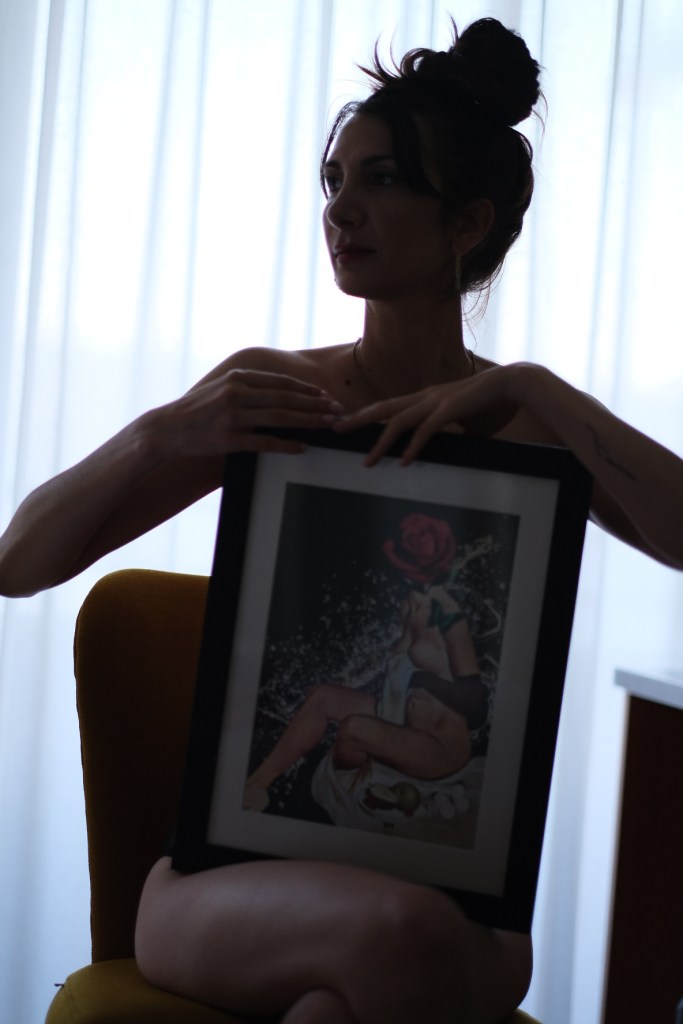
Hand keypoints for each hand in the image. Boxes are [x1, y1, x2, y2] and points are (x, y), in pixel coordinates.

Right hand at [150, 368, 344, 457]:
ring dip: (309, 421)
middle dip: (316, 404)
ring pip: (281, 417)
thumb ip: (248, 386)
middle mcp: (237, 394)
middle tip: (338, 410)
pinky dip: (287, 444)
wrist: (167, 429)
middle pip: (286, 399)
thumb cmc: (197, 410)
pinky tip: (303, 447)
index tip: (325, 395)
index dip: (306, 389)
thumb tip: (279, 390)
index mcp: (238, 378)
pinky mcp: (230, 439)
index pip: (280, 382)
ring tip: (329, 424)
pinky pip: (266, 442)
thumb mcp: (221, 388)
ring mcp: (234, 417)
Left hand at [335, 365, 519, 464]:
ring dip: (381, 442)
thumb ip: (448, 433)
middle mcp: (426, 396)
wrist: (514, 384)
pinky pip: (427, 429)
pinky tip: (403, 461)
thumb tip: (444, 449)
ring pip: (399, 421)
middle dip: (358, 420)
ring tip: (367, 461)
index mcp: (426, 397)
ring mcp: (437, 401)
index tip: (348, 424)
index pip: (389, 407)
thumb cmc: (490, 404)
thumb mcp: (462, 422)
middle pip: (384, 409)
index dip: (367, 416)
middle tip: (335, 430)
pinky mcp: (451, 409)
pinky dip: (414, 446)